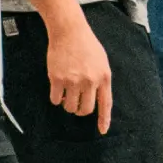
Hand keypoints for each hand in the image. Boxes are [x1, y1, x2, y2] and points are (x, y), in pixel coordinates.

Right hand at [47, 8, 112, 129]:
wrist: (69, 31)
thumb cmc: (86, 45)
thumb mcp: (102, 62)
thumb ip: (101, 80)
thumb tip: (96, 99)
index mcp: (104, 77)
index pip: (105, 104)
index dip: (103, 119)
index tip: (102, 131)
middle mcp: (90, 81)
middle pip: (85, 110)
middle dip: (79, 110)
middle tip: (76, 103)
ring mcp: (73, 80)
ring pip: (69, 106)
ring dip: (67, 103)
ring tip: (67, 91)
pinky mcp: (57, 79)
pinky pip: (56, 100)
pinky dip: (56, 98)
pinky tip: (58, 87)